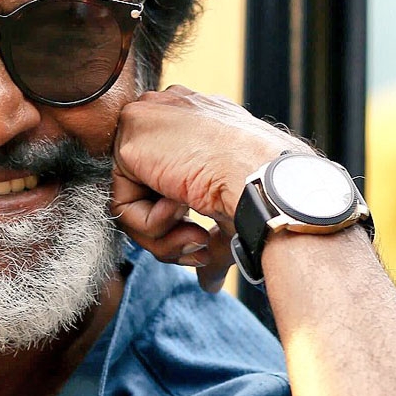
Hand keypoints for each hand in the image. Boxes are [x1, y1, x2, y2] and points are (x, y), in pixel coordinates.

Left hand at [111, 86, 305, 291]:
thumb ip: (212, 237)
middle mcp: (171, 112)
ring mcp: (149, 120)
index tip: (205, 235)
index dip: (175, 213)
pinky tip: (181, 209)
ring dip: (163, 234)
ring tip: (197, 234)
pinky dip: (151, 225)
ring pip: (131, 200)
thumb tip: (208, 282)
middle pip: (143, 186)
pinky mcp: (129, 139)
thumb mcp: (234, 211)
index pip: (163, 167)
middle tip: (201, 245)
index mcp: (198, 119)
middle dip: (168, 230)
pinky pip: (123, 205)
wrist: (272, 188)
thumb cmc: (268, 198)